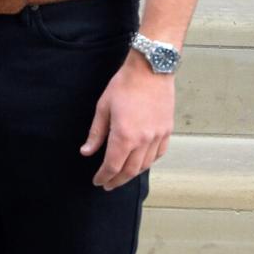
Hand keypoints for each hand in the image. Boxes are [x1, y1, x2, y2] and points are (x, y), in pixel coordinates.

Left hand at [80, 53, 174, 189]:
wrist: (150, 69)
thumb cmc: (124, 85)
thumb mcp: (103, 108)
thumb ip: (96, 134)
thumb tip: (86, 152)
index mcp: (124, 136)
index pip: (112, 166)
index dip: (103, 176)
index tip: (98, 181)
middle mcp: (143, 140)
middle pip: (129, 170)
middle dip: (117, 180)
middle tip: (108, 184)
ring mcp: (157, 136)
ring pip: (145, 164)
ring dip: (132, 173)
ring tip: (122, 175)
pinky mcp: (167, 130)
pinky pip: (159, 153)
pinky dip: (149, 161)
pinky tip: (142, 162)